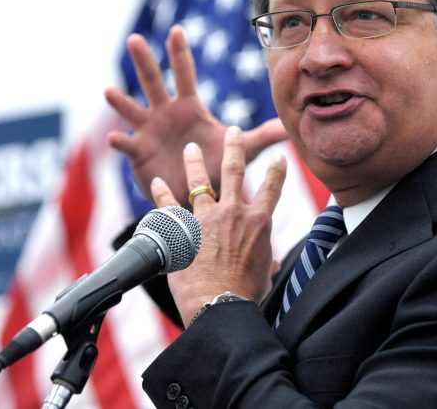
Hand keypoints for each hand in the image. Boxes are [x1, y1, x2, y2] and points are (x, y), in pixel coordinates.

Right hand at [104, 25, 286, 205]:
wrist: (196, 193)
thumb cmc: (215, 165)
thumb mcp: (242, 148)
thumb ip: (263, 135)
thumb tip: (291, 127)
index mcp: (189, 106)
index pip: (184, 74)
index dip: (180, 53)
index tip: (176, 30)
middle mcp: (165, 113)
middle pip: (153, 82)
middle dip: (144, 61)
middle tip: (135, 39)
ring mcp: (149, 131)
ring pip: (132, 110)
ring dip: (121, 101)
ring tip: (108, 90)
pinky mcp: (140, 153)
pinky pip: (128, 145)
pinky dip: (120, 141)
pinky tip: (113, 138)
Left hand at [150, 126, 287, 326]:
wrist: (219, 305)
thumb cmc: (245, 294)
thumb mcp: (264, 275)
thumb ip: (266, 262)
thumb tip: (270, 264)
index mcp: (259, 223)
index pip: (272, 188)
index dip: (277, 171)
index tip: (279, 157)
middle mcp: (233, 213)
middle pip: (234, 171)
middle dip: (234, 147)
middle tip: (233, 131)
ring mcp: (205, 218)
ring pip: (198, 182)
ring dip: (193, 162)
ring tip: (190, 148)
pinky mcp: (182, 229)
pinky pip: (168, 205)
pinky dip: (162, 193)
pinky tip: (157, 182)